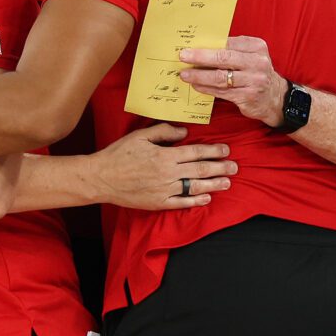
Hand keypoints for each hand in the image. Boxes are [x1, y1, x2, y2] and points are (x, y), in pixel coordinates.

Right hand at [90, 123, 235, 208]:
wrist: (102, 178)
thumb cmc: (119, 154)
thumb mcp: (140, 136)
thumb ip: (163, 132)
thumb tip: (184, 132)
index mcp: (165, 156)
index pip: (196, 152)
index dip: (213, 151)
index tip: (226, 150)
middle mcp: (168, 174)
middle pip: (200, 170)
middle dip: (220, 167)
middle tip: (234, 166)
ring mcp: (164, 190)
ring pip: (195, 187)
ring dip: (214, 184)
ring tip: (227, 182)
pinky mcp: (158, 203)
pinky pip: (182, 202)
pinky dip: (196, 201)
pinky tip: (207, 198)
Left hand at [178, 36, 287, 128]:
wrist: (275, 97)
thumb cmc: (255, 72)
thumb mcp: (250, 56)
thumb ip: (232, 50)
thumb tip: (201, 46)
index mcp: (256, 47)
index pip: (228, 43)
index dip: (207, 44)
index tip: (190, 44)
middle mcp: (257, 62)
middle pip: (223, 58)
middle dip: (200, 57)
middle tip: (183, 56)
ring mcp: (253, 81)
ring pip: (220, 77)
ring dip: (199, 76)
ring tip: (185, 74)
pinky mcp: (247, 97)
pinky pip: (221, 92)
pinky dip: (206, 88)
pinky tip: (196, 86)